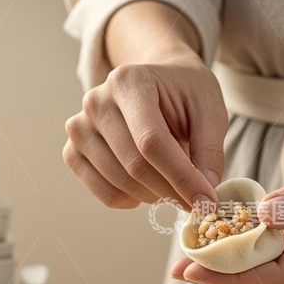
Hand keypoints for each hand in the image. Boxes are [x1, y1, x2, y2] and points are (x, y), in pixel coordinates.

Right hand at [63, 50, 227, 209]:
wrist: (156, 82)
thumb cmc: (184, 93)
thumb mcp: (210, 110)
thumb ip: (209, 151)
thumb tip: (204, 196)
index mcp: (129, 82)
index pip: (151, 142)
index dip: (182, 177)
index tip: (207, 202)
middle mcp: (96, 101)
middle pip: (135, 166)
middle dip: (172, 191)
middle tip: (197, 200)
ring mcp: (79, 128)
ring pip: (120, 183)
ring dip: (155, 196)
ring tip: (174, 182)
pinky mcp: (73, 151)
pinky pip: (103, 192)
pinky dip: (131, 200)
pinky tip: (149, 187)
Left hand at [170, 99, 283, 283]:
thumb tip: (265, 217)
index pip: (280, 276)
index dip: (233, 278)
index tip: (192, 270)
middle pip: (272, 281)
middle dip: (225, 278)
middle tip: (180, 268)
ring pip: (275, 268)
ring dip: (234, 265)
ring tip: (193, 254)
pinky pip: (283, 246)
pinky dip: (253, 243)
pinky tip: (228, 232)